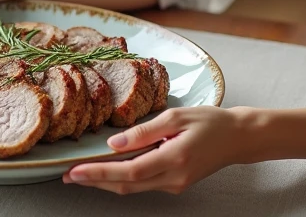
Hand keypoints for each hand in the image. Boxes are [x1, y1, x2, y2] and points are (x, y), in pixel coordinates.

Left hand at [63, 107, 251, 194]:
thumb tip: (114, 144)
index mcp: (173, 159)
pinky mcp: (176, 185)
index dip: (98, 173)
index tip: (74, 171)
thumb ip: (144, 131)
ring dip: (106, 182)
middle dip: (94, 182)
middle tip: (67, 175)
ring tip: (81, 174)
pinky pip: (143, 184)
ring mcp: (175, 185)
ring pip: (133, 188)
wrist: (238, 139)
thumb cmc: (210, 122)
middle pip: (126, 186)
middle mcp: (173, 178)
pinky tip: (109, 170)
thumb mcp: (176, 117)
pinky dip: (123, 179)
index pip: (128, 171)